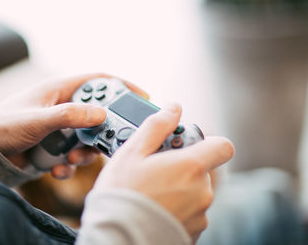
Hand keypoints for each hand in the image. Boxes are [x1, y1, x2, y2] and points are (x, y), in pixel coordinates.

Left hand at [0, 73, 147, 178]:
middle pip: (99, 114)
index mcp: (60, 90)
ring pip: (89, 139)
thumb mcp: (36, 119)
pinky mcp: (57, 148)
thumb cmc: (3, 125)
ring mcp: (62, 129)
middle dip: (105, 130)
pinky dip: (69, 167)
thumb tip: (101, 114)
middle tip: (111, 142)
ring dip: (84, 153)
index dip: (121, 85)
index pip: (98, 81)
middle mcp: (65, 107)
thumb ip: (67, 116)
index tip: (142, 96)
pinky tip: (56, 171)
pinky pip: (74, 157)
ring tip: (70, 161)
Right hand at [93, 104, 233, 241]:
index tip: (189, 146)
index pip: (222, 146)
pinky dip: (177, 210)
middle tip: (155, 171)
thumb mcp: (132, 152)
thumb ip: (157, 126)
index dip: (209, 143)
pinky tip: (155, 210)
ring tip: (151, 194)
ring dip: (179, 190)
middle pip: (202, 170)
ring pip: (195, 193)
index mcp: (191, 167)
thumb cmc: (122, 194)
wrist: (118, 237)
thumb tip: (174, 108)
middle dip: (183, 168)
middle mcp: (202, 191)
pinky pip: (191, 213)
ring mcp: (200, 214)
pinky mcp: (194, 233)